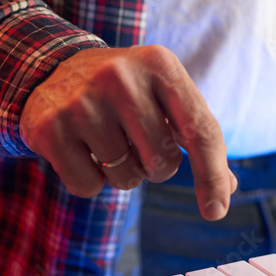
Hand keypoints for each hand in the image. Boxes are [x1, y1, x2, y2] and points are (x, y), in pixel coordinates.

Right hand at [19, 44, 236, 219]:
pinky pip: (88, 187)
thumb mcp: (166, 97)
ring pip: (127, 179)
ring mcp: (81, 102)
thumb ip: (198, 136)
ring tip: (106, 139)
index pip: (200, 130)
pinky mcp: (49, 128)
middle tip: (135, 141)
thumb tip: (226, 188)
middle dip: (156, 167)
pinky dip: (90, 180)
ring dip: (123, 173)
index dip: (212, 176)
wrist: (54, 69)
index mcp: (160, 64)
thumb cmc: (127, 92)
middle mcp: (120, 76)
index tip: (217, 211)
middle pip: (163, 163)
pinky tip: (80, 148)